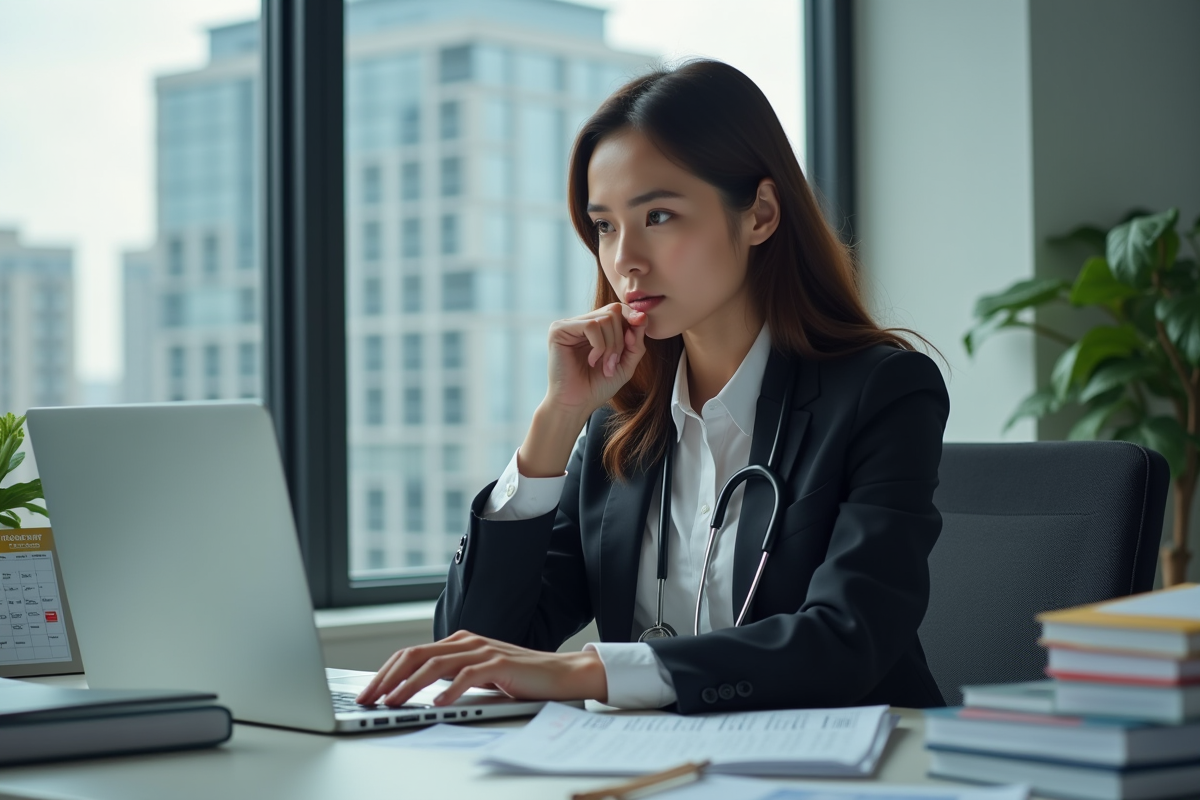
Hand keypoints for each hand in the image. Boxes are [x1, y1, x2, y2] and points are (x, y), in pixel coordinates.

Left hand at [355, 630, 608, 707]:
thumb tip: (415, 691)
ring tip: (394, 702)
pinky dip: (449, 690)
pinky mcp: (499, 663)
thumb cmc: (519, 677)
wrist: (559, 673)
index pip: (412, 653)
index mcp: (458, 643)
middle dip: (387, 677)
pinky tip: (436, 704)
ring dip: (409, 685)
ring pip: (435, 664)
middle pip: (416, 655)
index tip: (368, 693)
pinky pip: (467, 675)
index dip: (386, 672)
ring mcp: (483, 650)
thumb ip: (452, 675)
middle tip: (369, 698)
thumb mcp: (478, 675)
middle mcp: (466, 641)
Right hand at [545, 303, 648, 418]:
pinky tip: (591, 361)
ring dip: (611, 345)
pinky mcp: (559, 329)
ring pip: (605, 318)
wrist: (576, 405)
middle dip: (621, 339)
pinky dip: (599, 346)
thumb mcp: (625, 365)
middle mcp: (580, 322)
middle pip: (614, 311)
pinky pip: (591, 326)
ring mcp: (568, 324)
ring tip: (603, 365)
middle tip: (612, 363)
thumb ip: (635, 342)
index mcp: (594, 328)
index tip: (635, 338)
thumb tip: (641, 317)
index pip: (618, 310)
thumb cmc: (597, 387)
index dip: (632, 321)